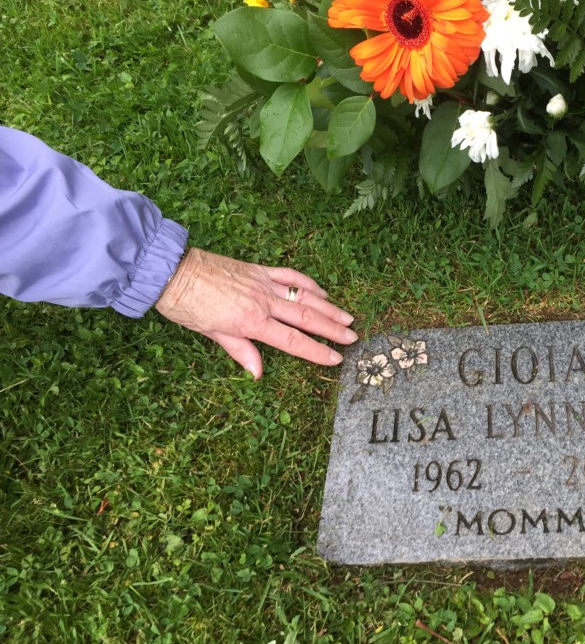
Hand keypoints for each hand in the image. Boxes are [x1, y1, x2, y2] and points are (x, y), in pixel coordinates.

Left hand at [155, 248, 356, 378]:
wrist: (172, 271)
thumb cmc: (186, 305)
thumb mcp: (211, 333)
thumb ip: (240, 351)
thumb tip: (257, 373)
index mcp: (251, 322)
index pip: (292, 341)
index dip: (317, 351)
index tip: (336, 358)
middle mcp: (263, 302)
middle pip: (306, 317)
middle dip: (332, 329)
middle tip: (353, 337)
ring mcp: (263, 283)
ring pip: (304, 296)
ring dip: (329, 307)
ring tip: (347, 316)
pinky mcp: (259, 269)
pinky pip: (290, 275)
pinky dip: (308, 283)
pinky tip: (321, 291)